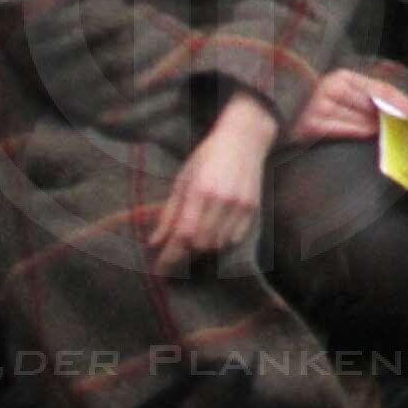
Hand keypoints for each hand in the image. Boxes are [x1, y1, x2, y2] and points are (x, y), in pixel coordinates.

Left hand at [148, 94, 277, 266]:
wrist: (245, 138)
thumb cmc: (208, 155)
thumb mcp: (183, 179)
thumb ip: (169, 213)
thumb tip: (153, 242)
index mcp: (200, 190)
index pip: (183, 234)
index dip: (170, 255)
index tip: (160, 269)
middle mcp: (222, 199)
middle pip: (200, 243)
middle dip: (184, 253)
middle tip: (173, 253)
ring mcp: (240, 204)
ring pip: (218, 243)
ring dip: (202, 248)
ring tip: (192, 241)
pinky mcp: (253, 207)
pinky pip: (235, 238)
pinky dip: (221, 241)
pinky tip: (213, 233)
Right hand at [292, 68, 407, 146]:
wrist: (277, 118)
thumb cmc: (317, 110)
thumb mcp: (344, 97)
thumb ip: (369, 101)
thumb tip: (402, 115)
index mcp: (342, 76)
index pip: (383, 90)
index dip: (404, 104)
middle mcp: (330, 87)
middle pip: (376, 104)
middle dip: (397, 119)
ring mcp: (319, 105)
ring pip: (362, 121)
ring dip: (380, 130)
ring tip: (394, 137)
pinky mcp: (310, 125)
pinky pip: (345, 131)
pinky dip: (359, 134)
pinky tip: (370, 138)